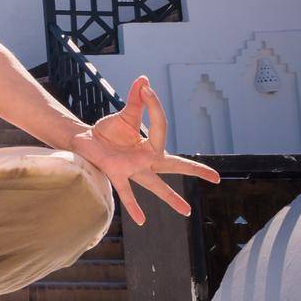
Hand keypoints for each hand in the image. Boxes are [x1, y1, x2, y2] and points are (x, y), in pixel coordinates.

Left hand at [69, 75, 221, 225]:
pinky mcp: (116, 173)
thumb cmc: (108, 132)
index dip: (153, 105)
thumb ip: (136, 99)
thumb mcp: (124, 115)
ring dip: (170, 198)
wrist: (84, 139)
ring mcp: (133, 169)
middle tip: (216, 178)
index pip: (160, 126)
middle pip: (174, 164)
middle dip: (194, 169)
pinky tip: (142, 221)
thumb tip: (144, 79)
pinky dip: (133, 206)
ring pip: (154, 184)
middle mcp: (145, 160)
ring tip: (187, 211)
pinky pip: (126, 192)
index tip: (146, 89)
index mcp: (150, 146)